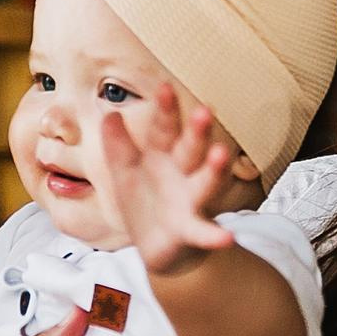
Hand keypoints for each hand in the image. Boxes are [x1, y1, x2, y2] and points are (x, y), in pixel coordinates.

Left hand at [92, 84, 236, 274]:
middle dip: (197, 132)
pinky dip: (214, 235)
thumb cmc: (146, 203)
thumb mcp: (125, 172)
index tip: (165, 87)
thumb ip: (118, 146)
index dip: (166, 111)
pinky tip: (226, 237)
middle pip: (191, 150)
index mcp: (164, 158)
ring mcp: (190, 202)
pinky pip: (204, 232)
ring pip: (204, 183)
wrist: (159, 248)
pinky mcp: (190, 230)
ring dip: (214, 170)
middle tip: (204, 110)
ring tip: (221, 154)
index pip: (165, 130)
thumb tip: (109, 114)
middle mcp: (182, 175)